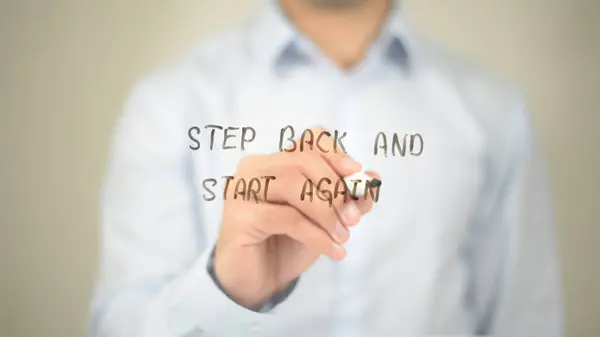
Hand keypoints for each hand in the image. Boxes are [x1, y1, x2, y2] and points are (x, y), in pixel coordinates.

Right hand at [213, 126, 380, 308]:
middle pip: (302, 160)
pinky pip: (286, 218)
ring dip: (326, 211)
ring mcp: (241, 190)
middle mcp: (254, 168)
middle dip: (335, 188)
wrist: (259, 282)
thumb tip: (373, 178)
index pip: (310, 139)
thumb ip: (347, 198)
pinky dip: (316, 234)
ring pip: (293, 184)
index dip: (336, 153)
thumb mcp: (326, 219)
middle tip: (353, 218)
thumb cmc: (289, 243)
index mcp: (275, 161)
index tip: (357, 174)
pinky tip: (333, 250)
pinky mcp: (239, 217)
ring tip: (343, 236)